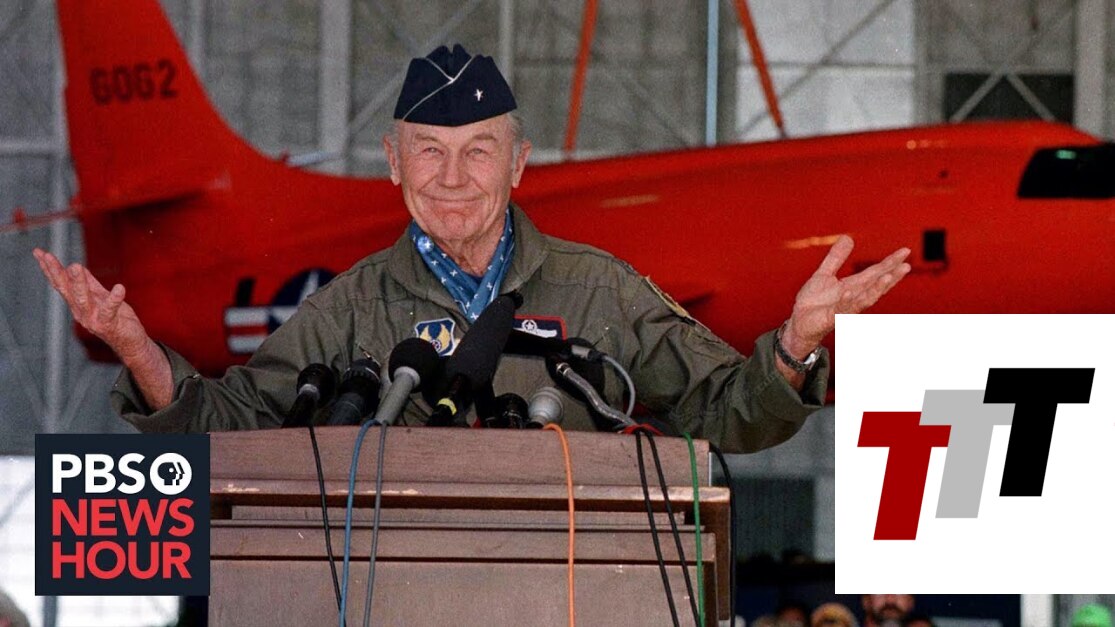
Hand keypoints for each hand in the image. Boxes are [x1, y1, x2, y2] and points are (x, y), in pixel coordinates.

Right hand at [32, 248, 150, 359]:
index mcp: (77, 304)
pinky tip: (120, 287)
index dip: (49, 269)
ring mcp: (93, 320)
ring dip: (78, 283)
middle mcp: (81, 312)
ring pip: (82, 299)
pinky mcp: (109, 325)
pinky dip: (114, 298)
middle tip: (48, 256)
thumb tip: (77, 267)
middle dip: (56, 272)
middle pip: (65, 290)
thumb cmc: (117, 320)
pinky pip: (110, 310)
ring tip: (76, 266)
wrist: (131, 343)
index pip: (60, 284)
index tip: (39, 252)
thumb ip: (91, 285)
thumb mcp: (102, 298)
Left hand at [781, 236, 911, 356]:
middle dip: (892, 275)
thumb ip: (836, 258)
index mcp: (854, 285)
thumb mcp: (824, 274)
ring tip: (889, 277)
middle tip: (906, 265)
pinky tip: (849, 292)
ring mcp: (845, 308)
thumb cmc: (813, 302)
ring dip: (877, 288)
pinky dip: (846, 300)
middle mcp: (854, 297)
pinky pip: (841, 308)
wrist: (798, 322)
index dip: (890, 262)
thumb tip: (847, 238)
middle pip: (876, 284)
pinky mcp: (832, 317)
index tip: (905, 251)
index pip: (876, 272)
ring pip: (865, 298)